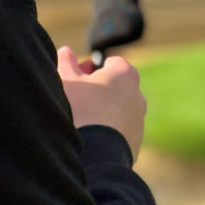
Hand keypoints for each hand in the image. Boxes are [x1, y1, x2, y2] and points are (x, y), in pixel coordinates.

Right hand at [56, 45, 145, 161]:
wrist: (96, 153)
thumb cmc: (81, 109)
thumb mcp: (67, 80)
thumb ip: (67, 62)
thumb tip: (66, 52)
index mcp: (124, 74)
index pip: (112, 62)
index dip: (93, 67)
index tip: (79, 76)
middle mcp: (137, 94)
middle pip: (116, 86)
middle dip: (98, 90)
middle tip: (78, 98)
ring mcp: (138, 119)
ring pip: (118, 110)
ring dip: (103, 112)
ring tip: (81, 121)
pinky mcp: (135, 141)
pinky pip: (119, 131)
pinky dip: (107, 132)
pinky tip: (90, 138)